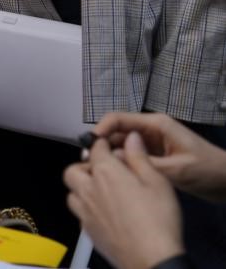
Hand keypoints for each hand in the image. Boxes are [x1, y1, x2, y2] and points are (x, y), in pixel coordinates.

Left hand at [64, 132, 184, 268]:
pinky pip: (78, 213)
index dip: (102, 143)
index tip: (109, 145)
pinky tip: (103, 212)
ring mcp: (85, 211)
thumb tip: (130, 138)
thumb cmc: (158, 220)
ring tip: (101, 192)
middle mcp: (89, 189)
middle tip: (104, 172)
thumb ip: (140, 157)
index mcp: (106, 172)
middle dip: (84, 167)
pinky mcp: (87, 230)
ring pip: (71, 192)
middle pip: (73, 170)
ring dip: (82, 188)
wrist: (151, 259)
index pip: (95, 148)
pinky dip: (86, 207)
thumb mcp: (157, 182)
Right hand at [94, 111, 225, 202]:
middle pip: (117, 132)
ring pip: (122, 145)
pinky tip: (114, 176)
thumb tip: (112, 157)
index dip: (100, 129)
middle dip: (101, 144)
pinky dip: (121, 164)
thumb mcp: (177, 169)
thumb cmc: (207, 170)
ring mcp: (151, 144)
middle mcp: (150, 131)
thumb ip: (145, 162)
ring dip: (110, 155)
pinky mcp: (154, 157)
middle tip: (89, 164)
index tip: (88, 146)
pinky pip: (131, 157)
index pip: (119, 119)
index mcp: (156, 125)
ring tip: (98, 172)